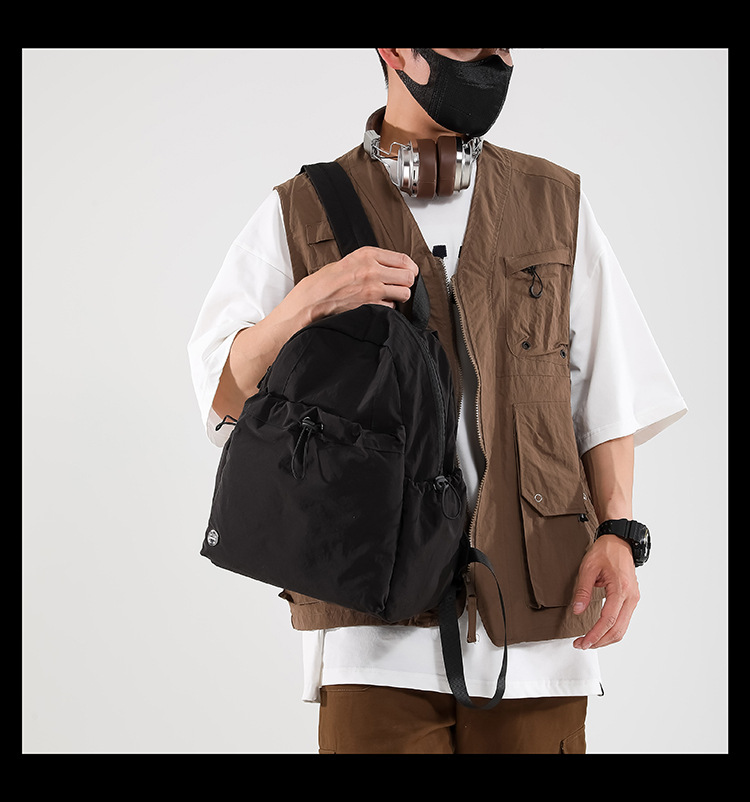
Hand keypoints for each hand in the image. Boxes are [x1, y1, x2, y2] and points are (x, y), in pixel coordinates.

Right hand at [292, 246, 418, 322]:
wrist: (314, 298)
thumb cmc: (327, 280)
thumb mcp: (350, 260)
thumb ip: (372, 261)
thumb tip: (392, 267)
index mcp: (368, 255)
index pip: (403, 259)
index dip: (411, 267)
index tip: (411, 272)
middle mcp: (372, 270)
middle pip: (408, 276)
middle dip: (407, 282)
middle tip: (401, 285)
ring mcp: (372, 289)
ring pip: (404, 293)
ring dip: (399, 296)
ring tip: (390, 296)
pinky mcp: (371, 305)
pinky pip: (391, 307)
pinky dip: (387, 307)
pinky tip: (378, 304)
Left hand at [571, 535, 640, 649]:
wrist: (619, 541)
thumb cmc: (605, 552)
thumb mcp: (588, 568)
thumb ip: (582, 590)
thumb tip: (577, 610)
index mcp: (621, 589)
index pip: (608, 620)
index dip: (595, 635)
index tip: (583, 642)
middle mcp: (631, 597)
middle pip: (618, 629)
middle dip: (599, 641)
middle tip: (582, 645)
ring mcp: (634, 599)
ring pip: (622, 628)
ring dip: (606, 638)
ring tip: (588, 641)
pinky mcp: (632, 599)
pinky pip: (623, 621)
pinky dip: (612, 630)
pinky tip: (599, 632)